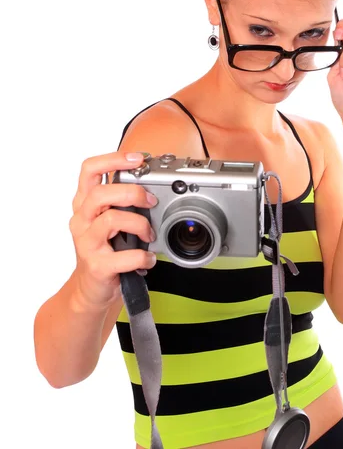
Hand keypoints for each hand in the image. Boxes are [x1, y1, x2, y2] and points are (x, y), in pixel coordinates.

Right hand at [69, 151, 157, 309]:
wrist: (91, 290)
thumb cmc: (104, 250)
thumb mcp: (109, 220)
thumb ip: (123, 202)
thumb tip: (153, 186)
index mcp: (84, 204)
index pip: (89, 170)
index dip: (114, 159)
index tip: (138, 158)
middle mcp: (81, 220)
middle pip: (101, 193)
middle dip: (132, 193)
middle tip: (151, 201)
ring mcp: (87, 243)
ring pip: (112, 219)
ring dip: (139, 224)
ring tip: (149, 235)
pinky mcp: (97, 266)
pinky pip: (126, 255)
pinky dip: (143, 256)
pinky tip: (148, 258)